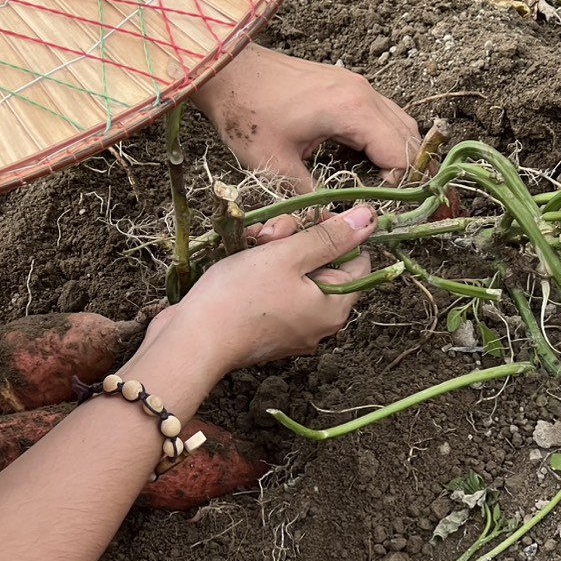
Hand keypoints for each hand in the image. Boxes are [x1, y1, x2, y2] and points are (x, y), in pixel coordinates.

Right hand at [127, 207, 376, 378]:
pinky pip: (275, 290)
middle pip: (323, 265)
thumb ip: (330, 237)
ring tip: (251, 243)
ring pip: (296, 273)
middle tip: (270, 233)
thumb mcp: (289, 256)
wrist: (190, 343)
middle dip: (297, 239)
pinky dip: (261, 270)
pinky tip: (241, 259)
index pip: (356, 259)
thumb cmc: (241, 297)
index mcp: (335, 307)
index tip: (307, 217)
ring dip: (276, 250)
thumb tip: (370, 219)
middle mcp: (320, 322)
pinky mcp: (265, 327)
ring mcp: (292, 327)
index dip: (335, 233)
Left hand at [193, 44, 420, 191]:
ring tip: (380, 186)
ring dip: (396, 155)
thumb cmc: (247, 114)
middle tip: (391, 204)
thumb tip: (332, 224)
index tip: (384, 208)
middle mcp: (364, 93)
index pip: (402, 154)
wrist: (227, 71)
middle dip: (407, 173)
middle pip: (410, 139)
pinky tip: (360, 161)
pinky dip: (381, 140)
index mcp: (353, 111)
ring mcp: (358, 85)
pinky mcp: (347, 85)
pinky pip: (381, 115)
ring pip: (400, 125)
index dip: (401, 186)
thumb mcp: (276, 165)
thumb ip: (311, 197)